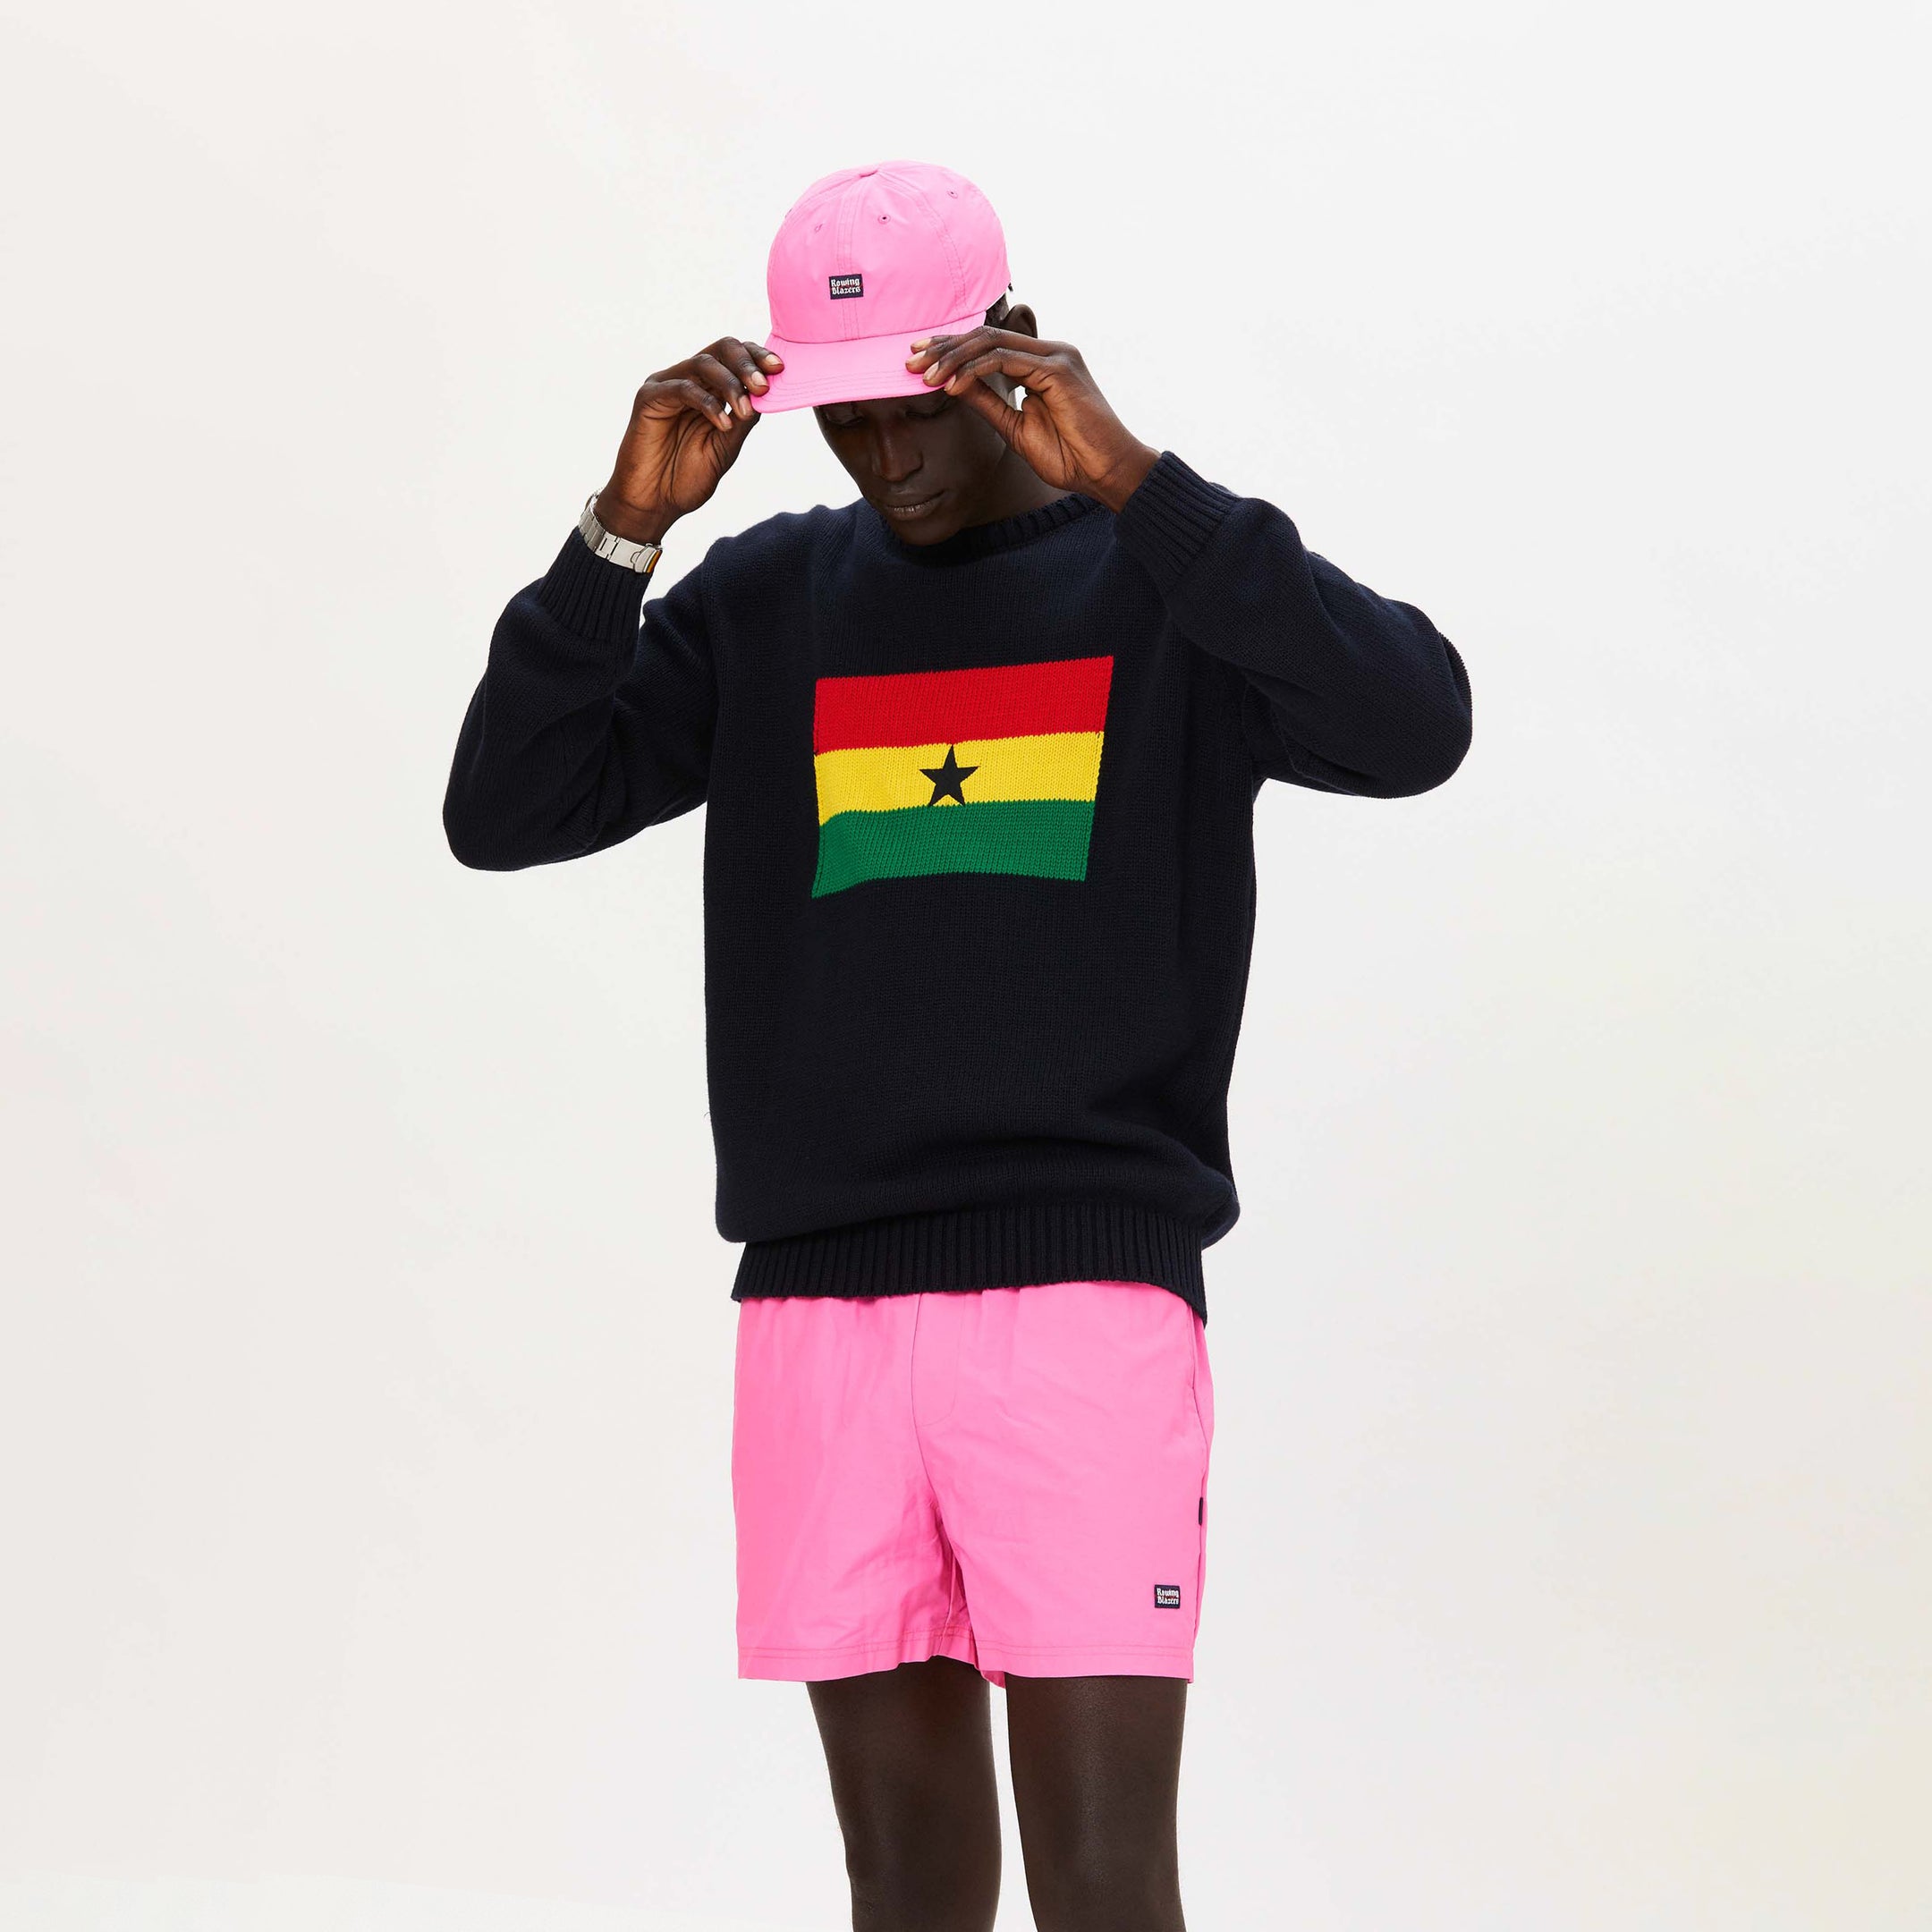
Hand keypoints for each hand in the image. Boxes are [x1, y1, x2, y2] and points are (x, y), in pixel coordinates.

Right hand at [594, 336, 782, 544]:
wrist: (654, 503)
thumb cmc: (687, 477)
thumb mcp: (726, 446)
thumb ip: (744, 419)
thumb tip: (767, 392)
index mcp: (709, 389)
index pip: (735, 358)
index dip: (757, 358)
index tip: (780, 369)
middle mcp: (689, 380)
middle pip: (721, 349)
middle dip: (747, 363)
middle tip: (763, 385)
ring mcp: (667, 386)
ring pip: (703, 364)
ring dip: (731, 383)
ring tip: (744, 410)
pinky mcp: (649, 397)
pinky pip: (683, 388)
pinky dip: (708, 404)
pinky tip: (723, 425)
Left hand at [904, 328, 1158, 511]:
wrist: (1107, 472)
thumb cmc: (1071, 456)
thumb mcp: (1016, 429)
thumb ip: (990, 404)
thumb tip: (955, 386)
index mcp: (1041, 364)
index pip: (989, 345)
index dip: (952, 350)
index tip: (918, 362)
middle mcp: (1050, 353)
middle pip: (986, 336)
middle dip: (944, 347)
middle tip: (910, 362)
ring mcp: (1056, 357)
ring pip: (992, 342)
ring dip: (953, 358)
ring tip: (926, 376)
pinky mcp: (1058, 369)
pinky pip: (1005, 360)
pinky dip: (975, 371)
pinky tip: (952, 386)